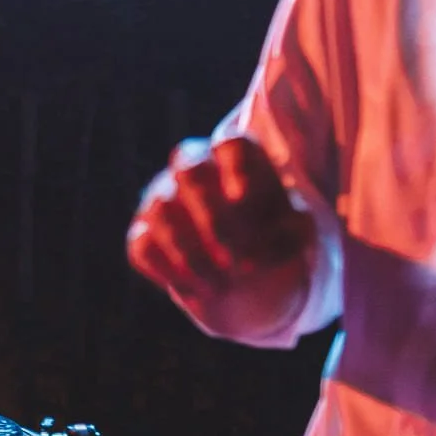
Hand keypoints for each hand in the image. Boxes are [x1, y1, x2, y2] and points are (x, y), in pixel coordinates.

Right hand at [126, 135, 315, 337]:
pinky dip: (171, 272)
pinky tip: (197, 289)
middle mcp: (194, 169)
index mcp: (236, 159)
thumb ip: (291, 228)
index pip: (233, 146)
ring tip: (222, 285)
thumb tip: (267, 234)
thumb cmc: (272, 242)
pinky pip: (143, 247)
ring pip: (162, 211)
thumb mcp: (294, 235)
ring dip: (194, 257)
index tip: (249, 206)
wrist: (246, 278)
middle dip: (214, 219)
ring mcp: (161, 199)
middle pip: (189, 167)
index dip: (240, 173)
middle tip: (238, 261)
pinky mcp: (141, 233)